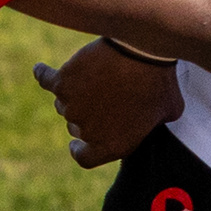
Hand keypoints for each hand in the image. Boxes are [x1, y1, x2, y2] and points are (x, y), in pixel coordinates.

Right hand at [33, 41, 179, 166]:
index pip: (85, 158)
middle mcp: (87, 131)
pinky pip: (46, 80)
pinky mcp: (62, 82)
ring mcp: (71, 107)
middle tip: (104, 93)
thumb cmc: (160, 81)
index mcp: (113, 146)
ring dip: (76, 92)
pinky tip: (41, 70)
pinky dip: (43, 74)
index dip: (80, 150)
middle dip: (88, 113)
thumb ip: (156, 122)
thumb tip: (154, 118)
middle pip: (76, 125)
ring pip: (64, 102)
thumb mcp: (170, 111)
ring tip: (95, 74)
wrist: (143, 52)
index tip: (75, 143)